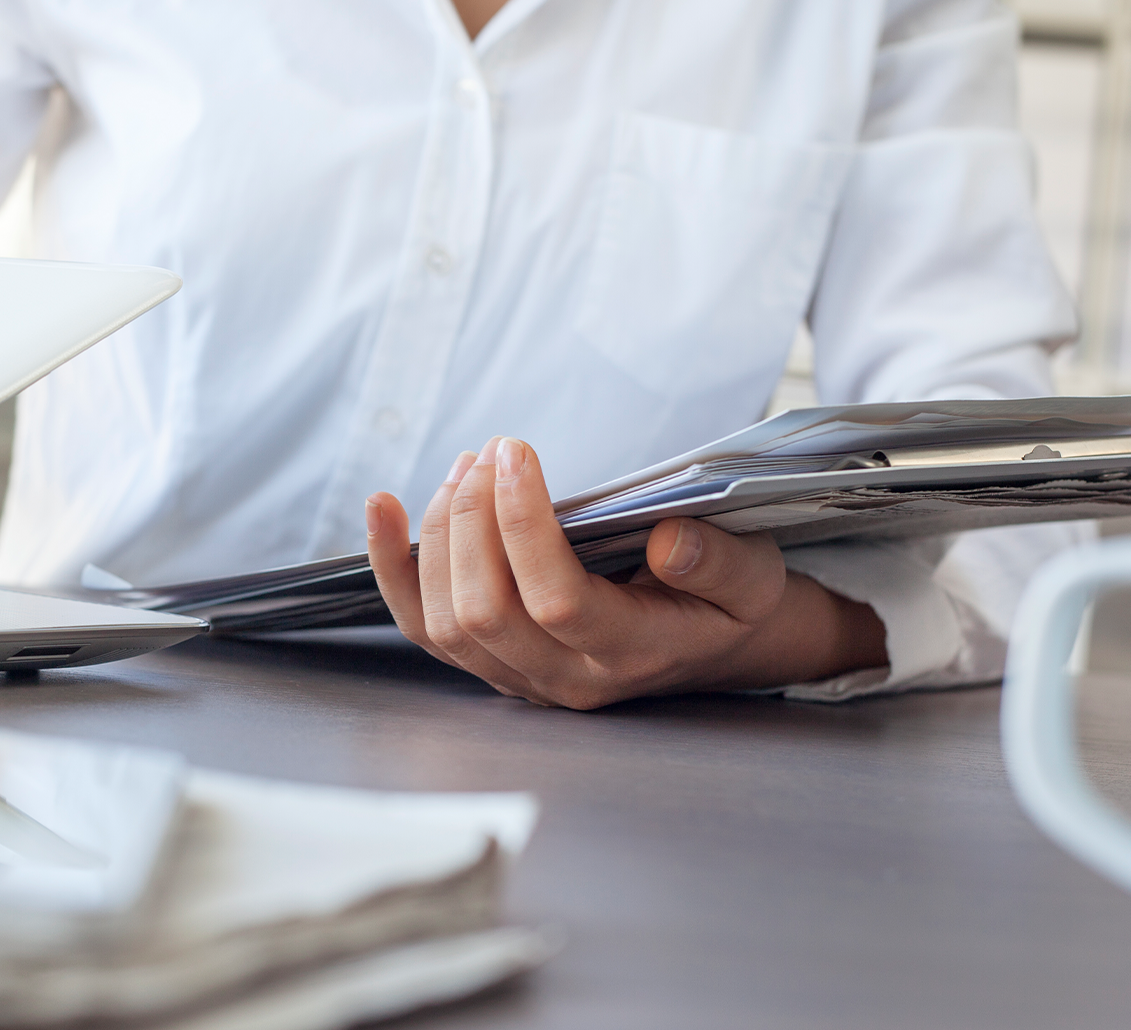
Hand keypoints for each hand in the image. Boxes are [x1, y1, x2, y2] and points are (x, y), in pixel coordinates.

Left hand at [365, 437, 887, 708]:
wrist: (708, 642)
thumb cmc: (725, 600)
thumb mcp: (750, 578)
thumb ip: (718, 563)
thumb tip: (669, 541)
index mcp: (629, 653)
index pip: (555, 599)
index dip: (523, 525)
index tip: (517, 453)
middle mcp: (564, 679)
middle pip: (484, 610)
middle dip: (473, 519)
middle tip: (493, 451)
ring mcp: (519, 677)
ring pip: (445, 620)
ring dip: (440, 533)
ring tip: (466, 465)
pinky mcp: (489, 663)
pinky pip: (421, 626)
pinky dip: (392, 566)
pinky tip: (380, 508)